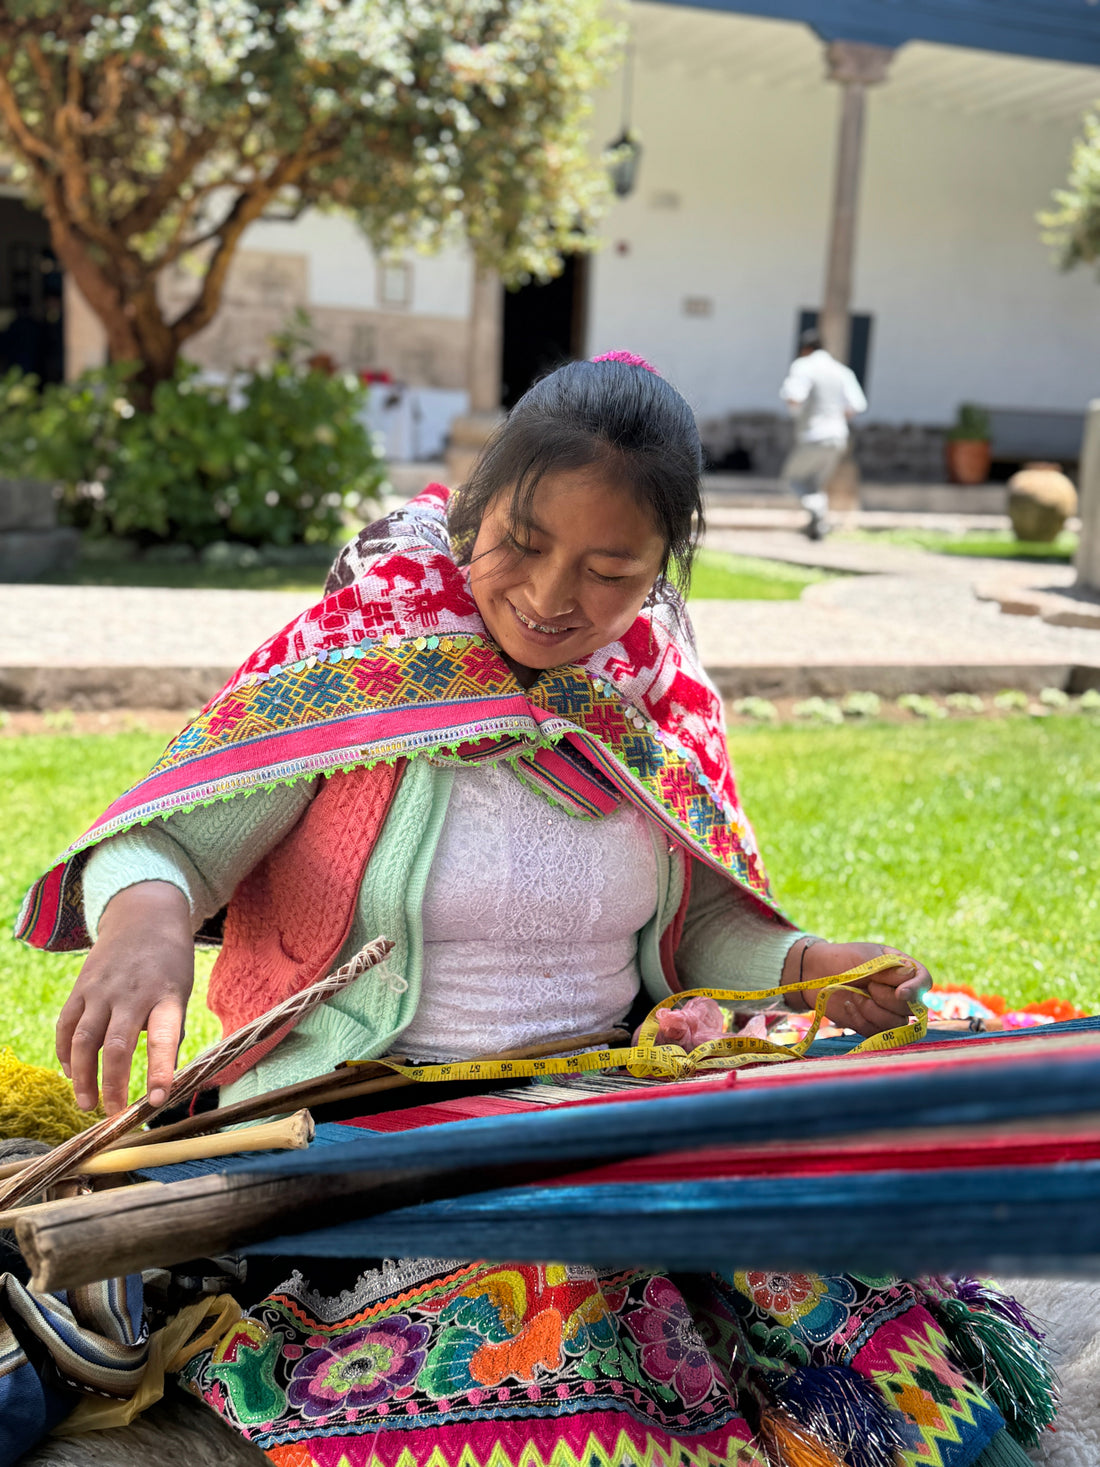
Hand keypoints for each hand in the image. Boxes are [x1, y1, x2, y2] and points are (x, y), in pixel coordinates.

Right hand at [56, 882, 194, 1114]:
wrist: (143, 918)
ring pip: (84, 1040)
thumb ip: (169, 1034)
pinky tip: (71, 1074)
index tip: (158, 1101)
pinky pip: (66, 1026)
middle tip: (114, 1116)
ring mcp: (101, 990)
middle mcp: (131, 994)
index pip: (164, 1039)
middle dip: (113, 1085)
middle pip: (116, 1046)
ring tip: (87, 1105)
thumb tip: (160, 1083)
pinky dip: (65, 1054)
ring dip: (82, 1077)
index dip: (160, 1071)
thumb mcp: (181, 995)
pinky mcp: (80, 988)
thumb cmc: (169, 966)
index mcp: (165, 997)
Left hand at [784, 939, 929, 1037]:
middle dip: (886, 997)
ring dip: (872, 1010)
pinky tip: (849, 1006)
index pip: (924, 982)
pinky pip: (876, 1033)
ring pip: (896, 1024)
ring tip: (855, 995)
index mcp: (904, 970)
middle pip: (911, 1006)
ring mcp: (888, 1012)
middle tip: (868, 984)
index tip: (901, 992)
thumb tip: (910, 979)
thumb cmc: (844, 959)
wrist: (817, 972)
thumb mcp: (867, 957)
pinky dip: (860, 1020)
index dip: (916, 990)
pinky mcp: (873, 1027)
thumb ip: (889, 969)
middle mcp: (901, 993)